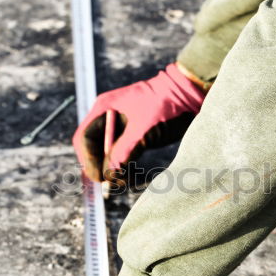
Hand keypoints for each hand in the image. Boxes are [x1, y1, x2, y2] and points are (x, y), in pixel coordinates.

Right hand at [72, 63, 205, 182]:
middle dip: (101, 167)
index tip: (102, 178)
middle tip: (115, 183)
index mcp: (104, 109)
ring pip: (107, 153)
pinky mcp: (133, 133)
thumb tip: (108, 176)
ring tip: (128, 180)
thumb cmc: (168, 105)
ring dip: (113, 169)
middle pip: (92, 148)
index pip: (84, 139)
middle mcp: (108, 116)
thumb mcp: (144, 131)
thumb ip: (123, 152)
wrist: (191, 92)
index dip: (89, 161)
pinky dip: (124, 166)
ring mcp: (120, 125)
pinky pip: (121, 154)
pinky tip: (133, 174)